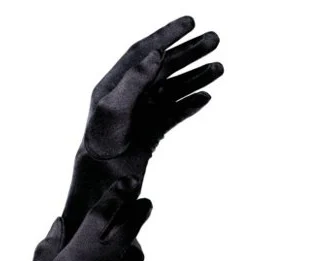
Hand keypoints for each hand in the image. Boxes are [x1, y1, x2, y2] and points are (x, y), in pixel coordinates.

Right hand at [24, 177, 151, 260]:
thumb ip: (46, 249)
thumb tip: (60, 222)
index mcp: (74, 260)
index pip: (101, 217)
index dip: (117, 196)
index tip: (127, 184)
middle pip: (129, 228)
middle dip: (139, 211)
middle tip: (144, 202)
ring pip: (137, 255)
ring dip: (132, 248)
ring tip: (121, 253)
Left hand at [62, 15, 222, 236]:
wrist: (102, 179)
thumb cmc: (101, 144)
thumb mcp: (114, 108)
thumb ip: (133, 80)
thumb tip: (155, 54)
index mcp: (115, 84)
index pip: (143, 52)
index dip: (166, 35)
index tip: (190, 22)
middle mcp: (130, 96)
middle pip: (163, 67)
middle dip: (189, 53)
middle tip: (215, 39)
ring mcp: (142, 114)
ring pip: (173, 89)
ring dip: (195, 77)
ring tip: (219, 68)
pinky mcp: (152, 133)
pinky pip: (175, 114)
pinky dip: (190, 104)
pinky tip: (205, 98)